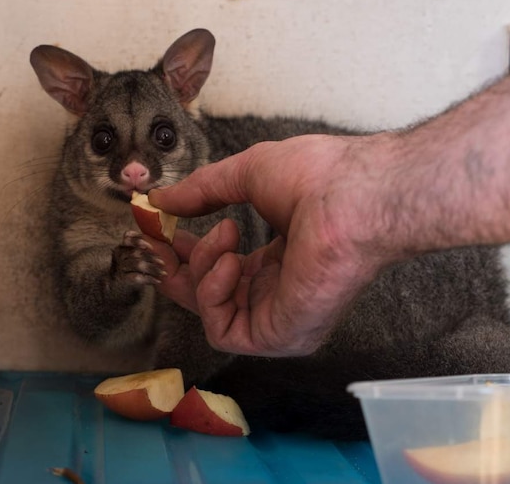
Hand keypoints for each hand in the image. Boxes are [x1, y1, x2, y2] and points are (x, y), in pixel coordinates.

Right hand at [150, 134, 391, 356]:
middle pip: (213, 298)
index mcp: (284, 259)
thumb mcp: (248, 174)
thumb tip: (162, 200)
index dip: (189, 253)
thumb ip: (203, 190)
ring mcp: (283, 317)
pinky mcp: (280, 336)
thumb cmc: (317, 177)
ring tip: (225, 233)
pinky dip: (213, 294)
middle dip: (181, 268)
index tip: (160, 231)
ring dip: (202, 269)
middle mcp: (283, 291)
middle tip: (160, 240)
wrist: (350, 194)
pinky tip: (229, 260)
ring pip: (213, 313)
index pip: (226, 271)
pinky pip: (223, 330)